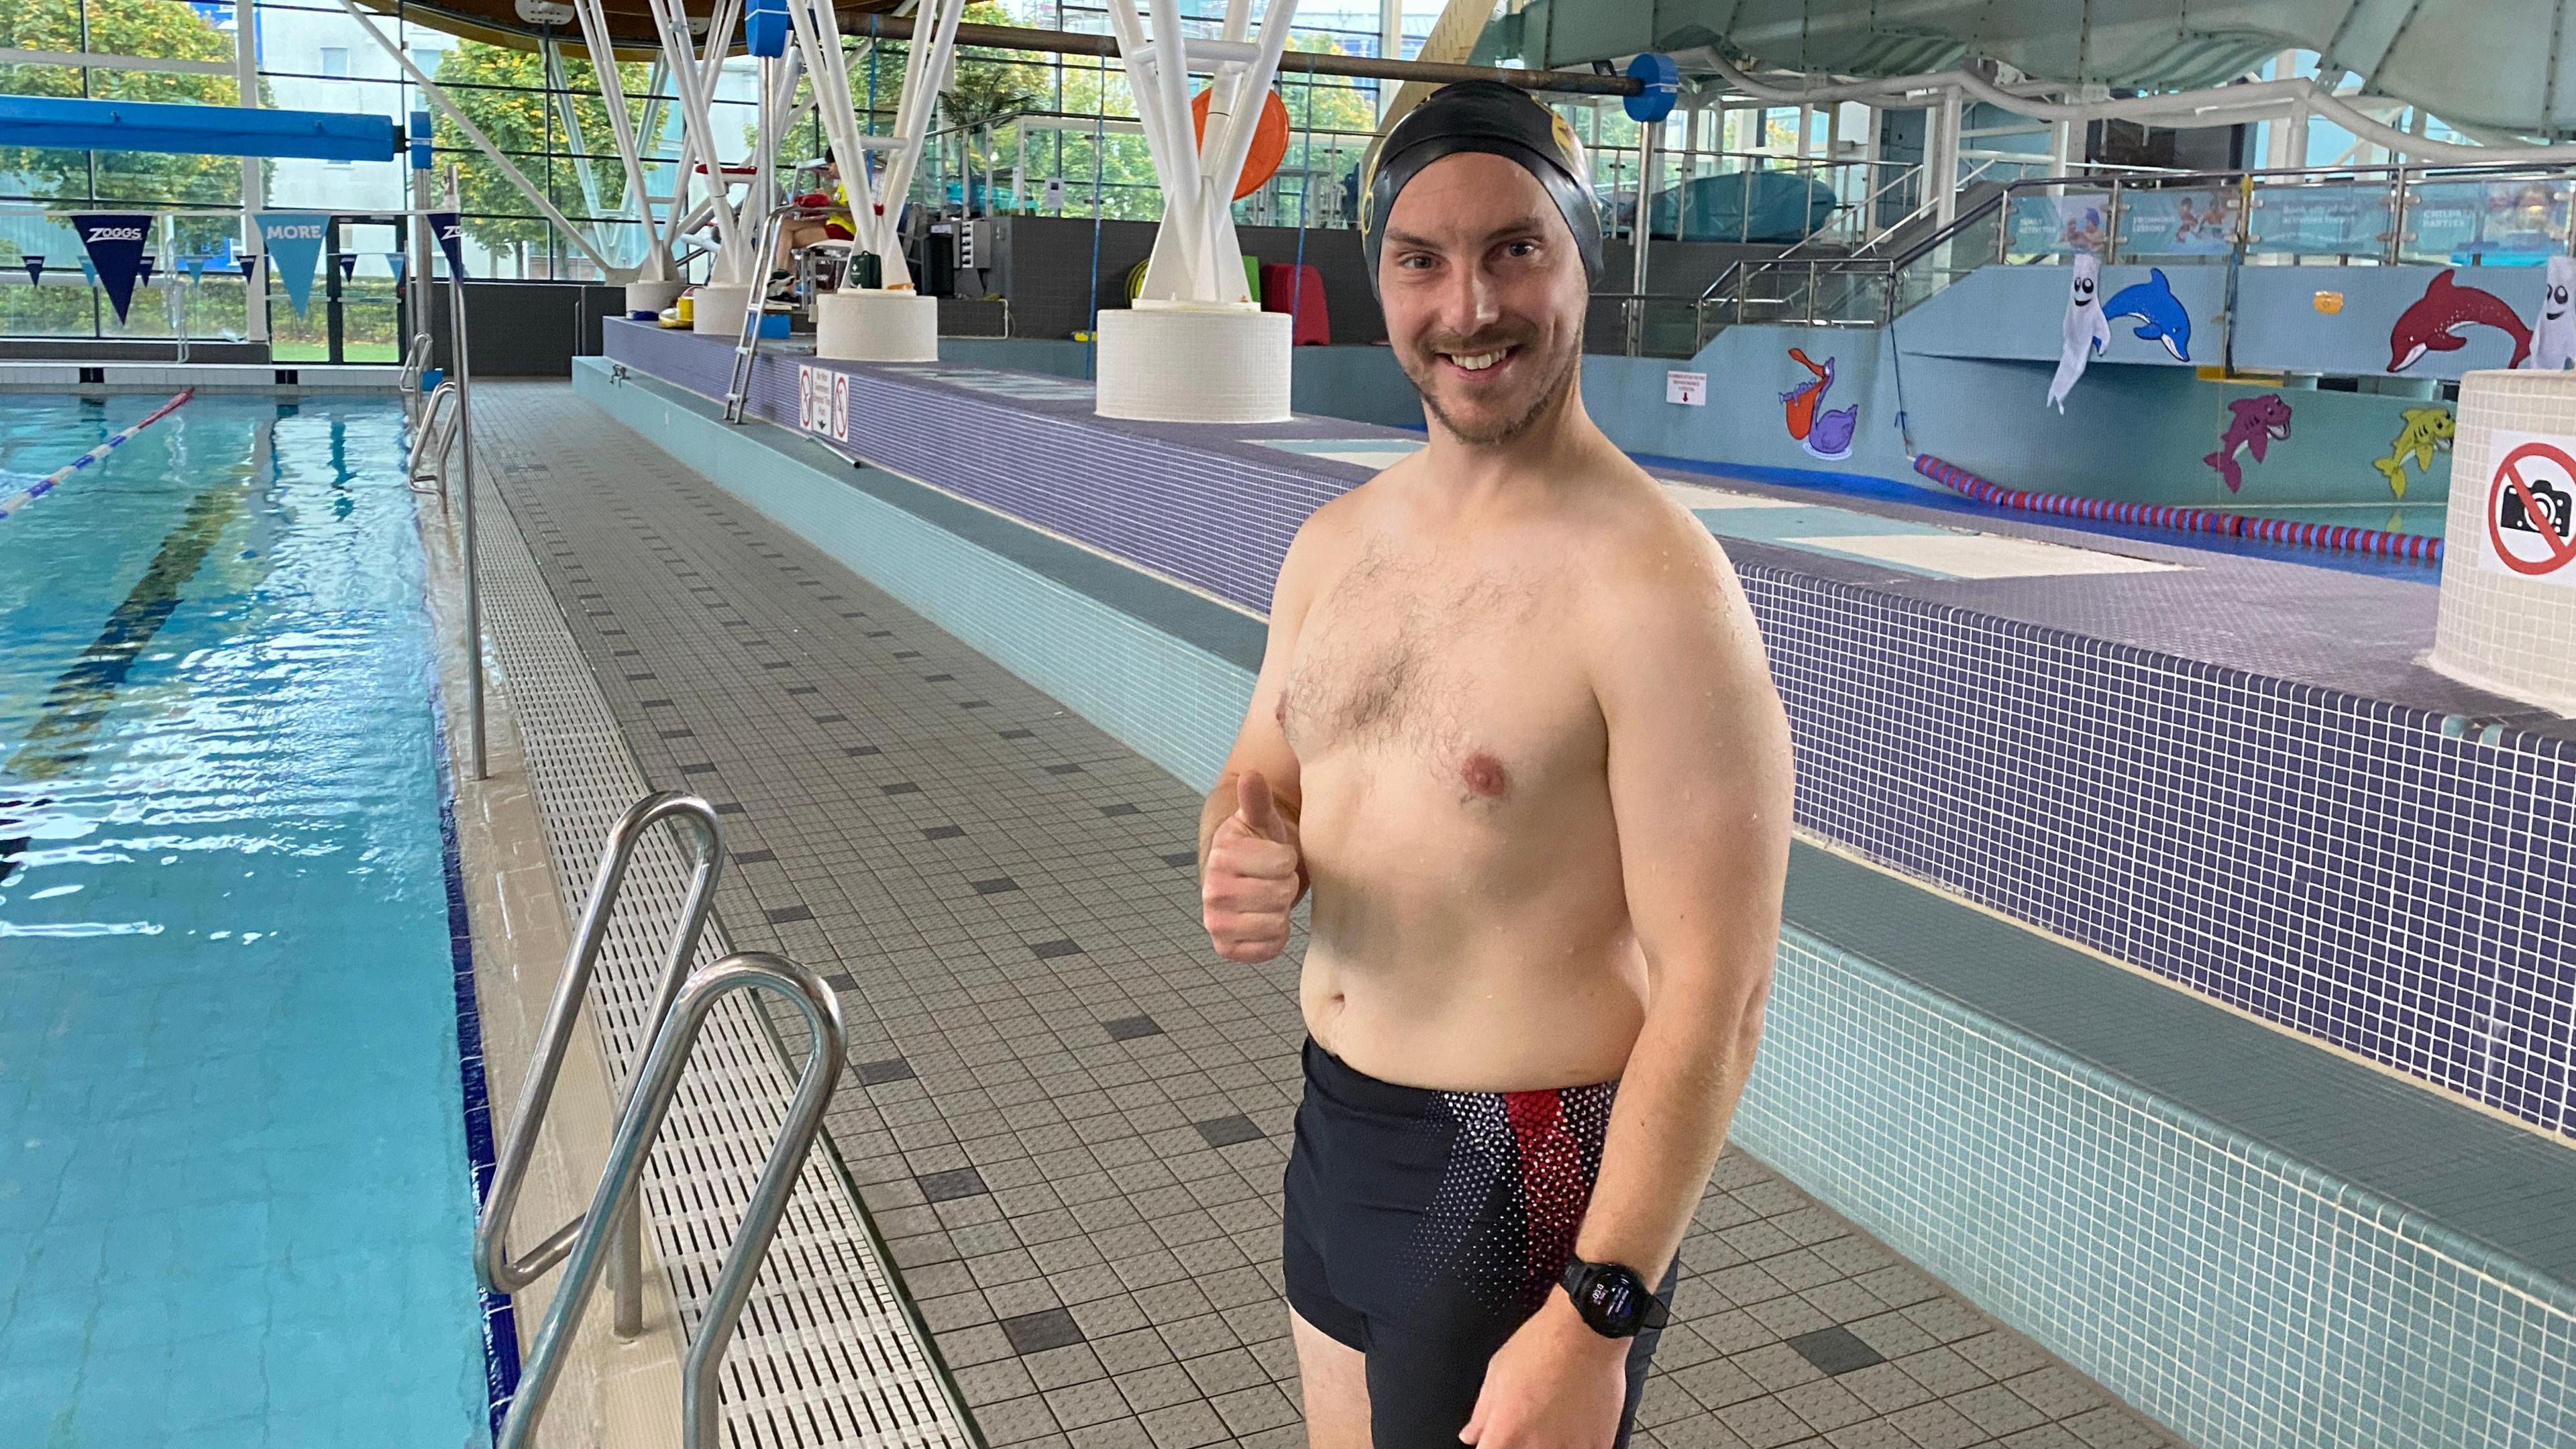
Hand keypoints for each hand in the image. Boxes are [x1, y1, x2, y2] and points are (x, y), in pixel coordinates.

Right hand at [1201, 771, 1301, 961]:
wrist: (1247, 876)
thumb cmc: (1260, 844)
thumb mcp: (1262, 818)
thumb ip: (1257, 799)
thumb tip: (1250, 775)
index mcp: (1222, 856)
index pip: (1282, 863)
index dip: (1287, 859)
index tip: (1276, 855)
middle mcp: (1212, 892)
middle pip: (1280, 895)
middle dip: (1286, 885)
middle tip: (1276, 878)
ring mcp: (1216, 923)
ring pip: (1276, 923)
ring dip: (1282, 911)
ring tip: (1271, 896)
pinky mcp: (1226, 948)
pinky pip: (1268, 949)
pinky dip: (1276, 937)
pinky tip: (1267, 919)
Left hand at [1460, 1291, 1629, 1448]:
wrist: (1586, 1330)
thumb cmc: (1541, 1343)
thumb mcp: (1497, 1371)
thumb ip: (1482, 1411)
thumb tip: (1472, 1434)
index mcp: (1505, 1432)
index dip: (1493, 1447)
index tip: (1498, 1441)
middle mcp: (1535, 1447)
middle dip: (1521, 1446)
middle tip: (1529, 1428)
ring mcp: (1568, 1448)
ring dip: (1551, 1447)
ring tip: (1554, 1427)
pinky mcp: (1598, 1445)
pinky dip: (1579, 1447)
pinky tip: (1576, 1431)